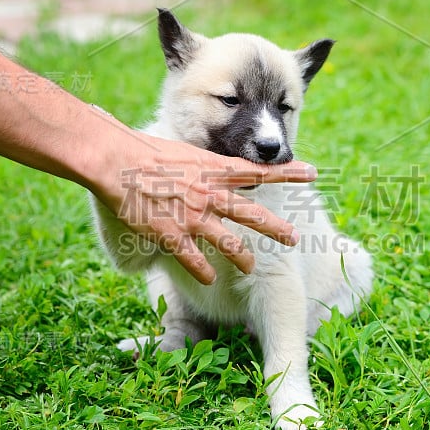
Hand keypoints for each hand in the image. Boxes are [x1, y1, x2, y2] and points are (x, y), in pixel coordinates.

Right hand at [88, 126, 316, 283]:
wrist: (117, 162)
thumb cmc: (143, 150)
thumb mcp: (183, 151)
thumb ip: (203, 165)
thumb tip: (213, 170)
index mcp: (213, 170)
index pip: (259, 172)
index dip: (288, 173)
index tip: (312, 173)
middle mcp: (210, 194)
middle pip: (252, 214)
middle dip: (277, 228)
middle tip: (294, 237)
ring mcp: (193, 216)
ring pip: (229, 243)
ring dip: (243, 257)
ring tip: (251, 266)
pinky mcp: (173, 235)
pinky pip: (195, 261)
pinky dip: (203, 271)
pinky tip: (209, 279)